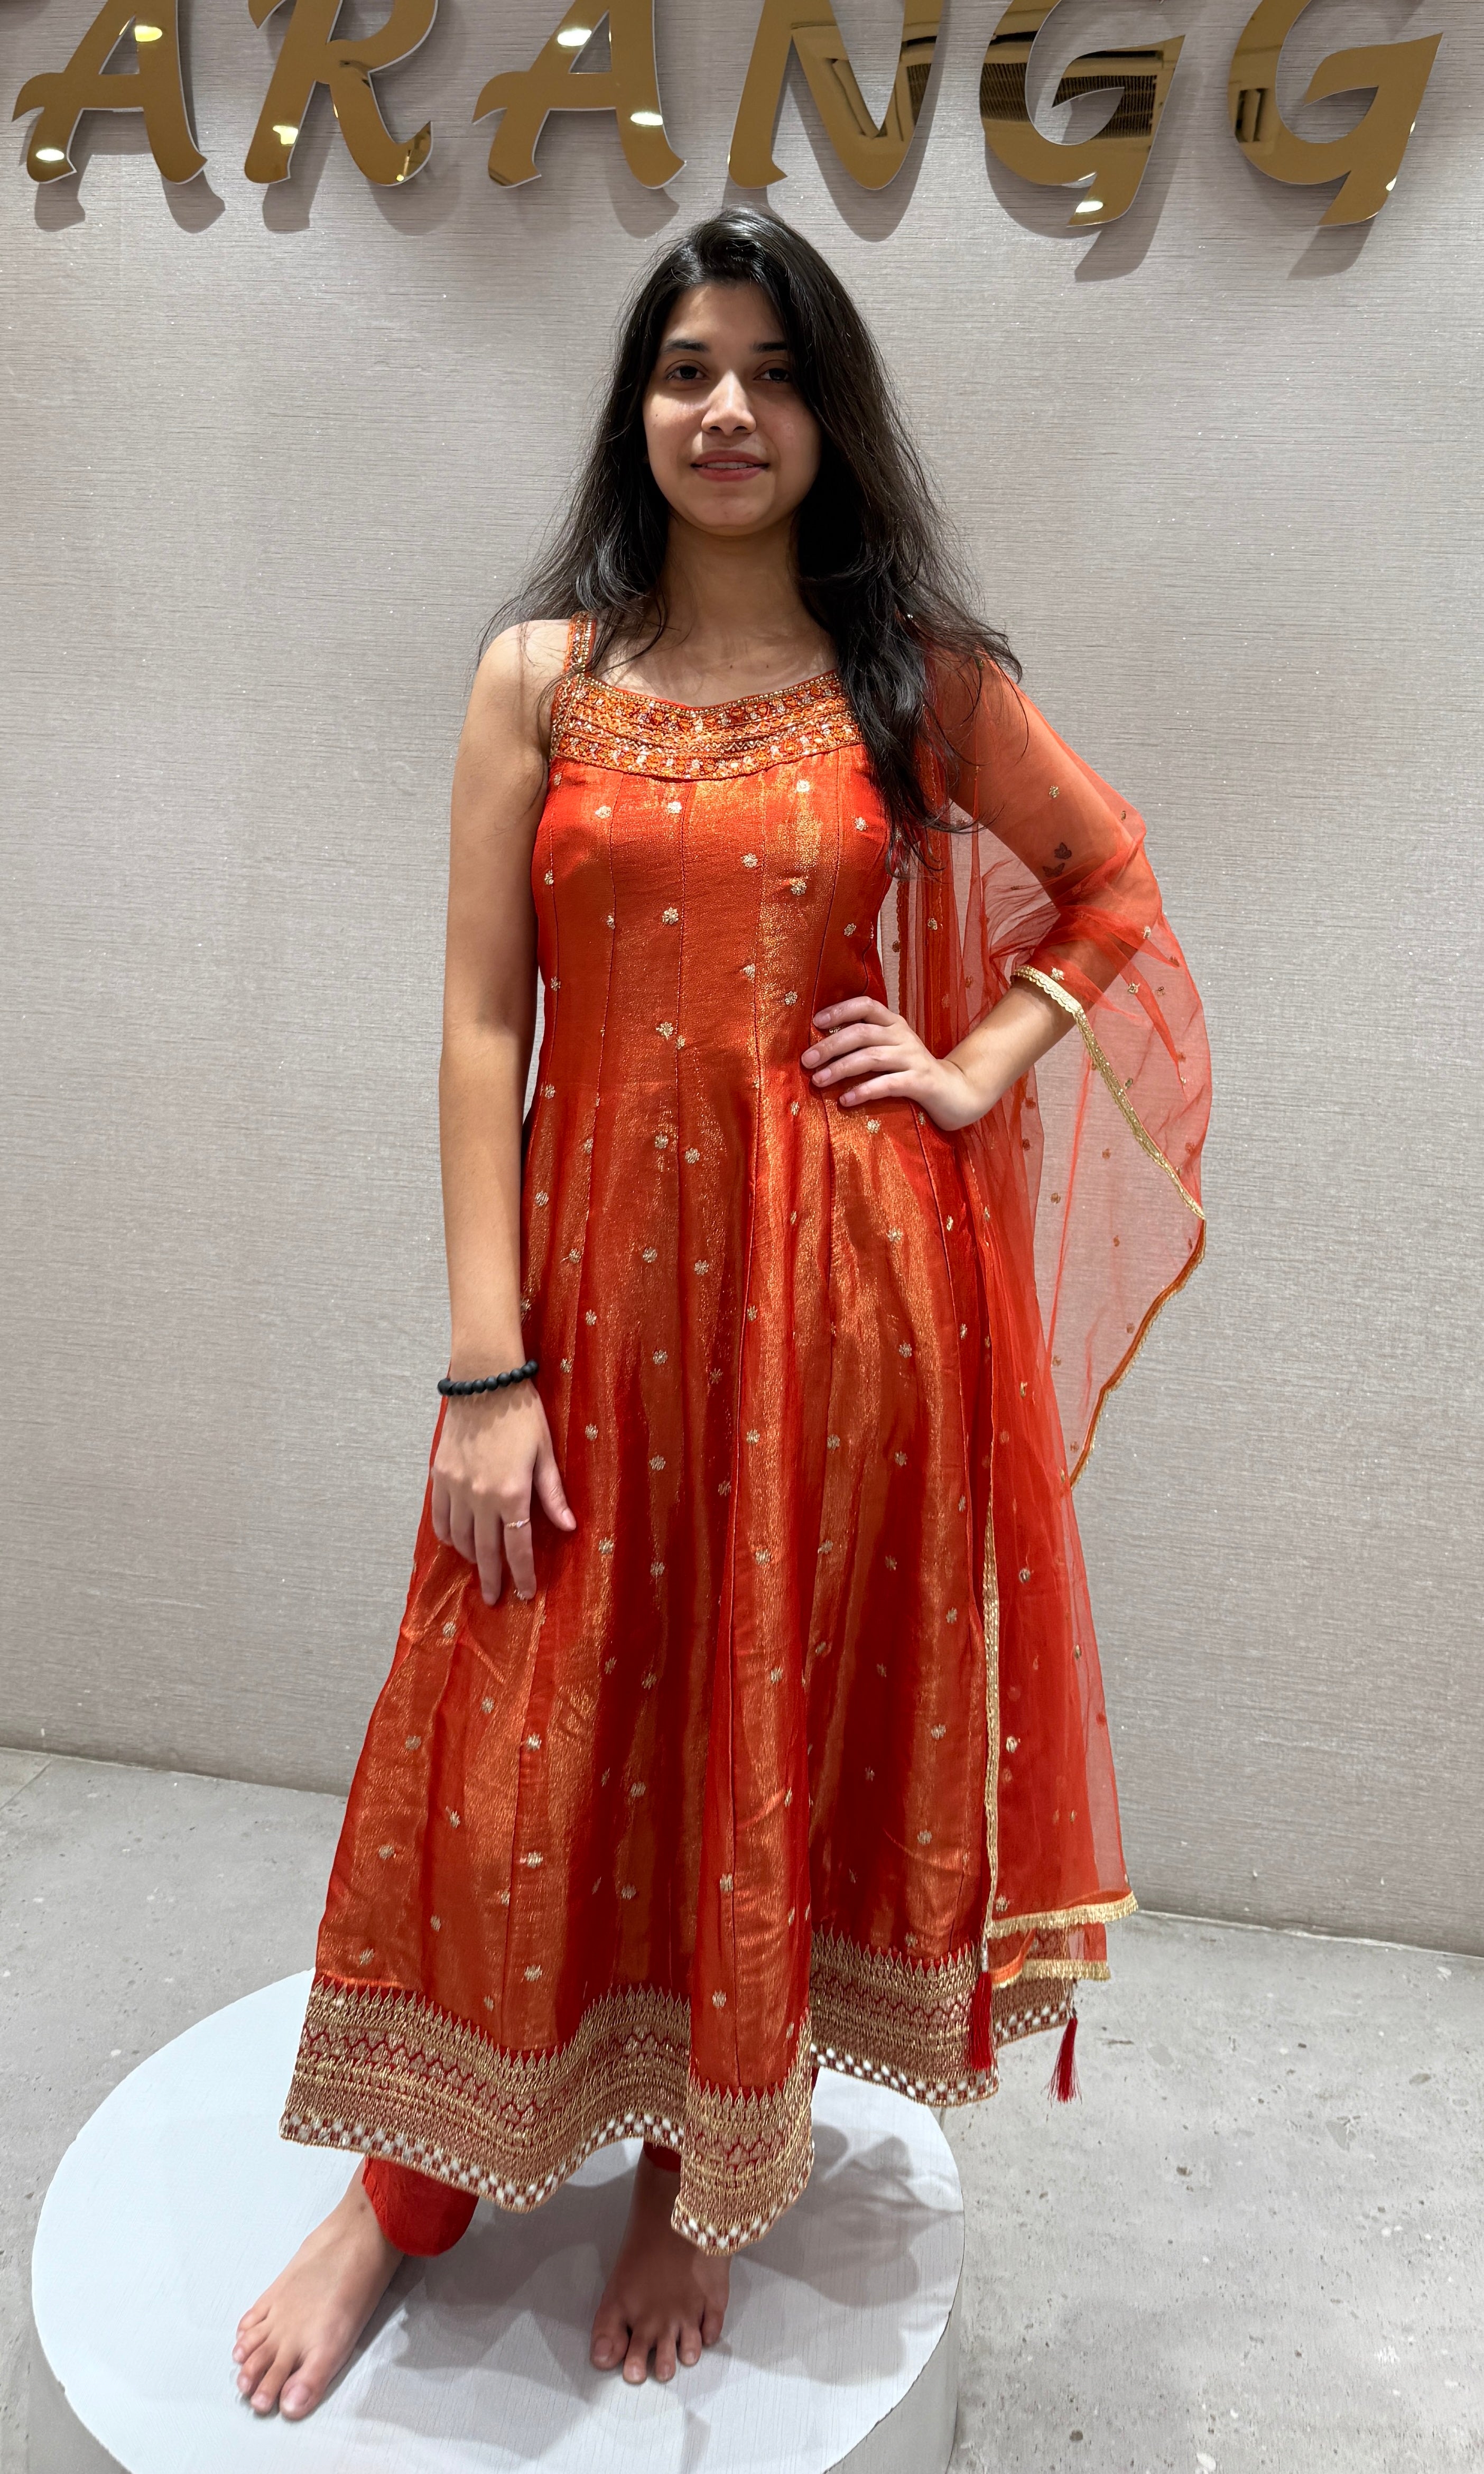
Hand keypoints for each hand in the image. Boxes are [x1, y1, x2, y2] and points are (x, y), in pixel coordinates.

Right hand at [431, 1382, 575, 1605]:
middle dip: (492, 1578)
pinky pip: (440, 1517)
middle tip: (494, 1600)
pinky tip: (455, 1542)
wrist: (484, 1382)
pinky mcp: (440, 1476)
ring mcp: (456, 1488)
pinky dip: (447, 1535)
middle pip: (486, 1551)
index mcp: (512, 1493)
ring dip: (471, 1557)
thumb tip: (569, 1527)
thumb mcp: (545, 1454)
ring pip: (460, 1538)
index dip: (522, 1574)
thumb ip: (553, 1494)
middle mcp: (480, 1497)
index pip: (517, 1546)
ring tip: (480, 1568)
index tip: (526, 1594)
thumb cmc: (522, 1414)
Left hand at [800, 997, 987, 1132]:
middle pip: (862, 1033)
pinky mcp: (920, 1082)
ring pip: (871, 1057)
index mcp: (894, 1023)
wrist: (955, 1091)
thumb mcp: (892, 1049)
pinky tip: (845, 1100)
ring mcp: (913, 1058)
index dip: (840, 1010)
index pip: (866, 1005)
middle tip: (807, 1060)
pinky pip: (887, 1084)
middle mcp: (903, 1036)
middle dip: (830, 1045)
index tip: (816, 1022)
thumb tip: (823, 1046)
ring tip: (818, 1080)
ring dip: (841, 1068)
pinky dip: (864, 1091)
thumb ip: (866, 1043)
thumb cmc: (912, 1071)